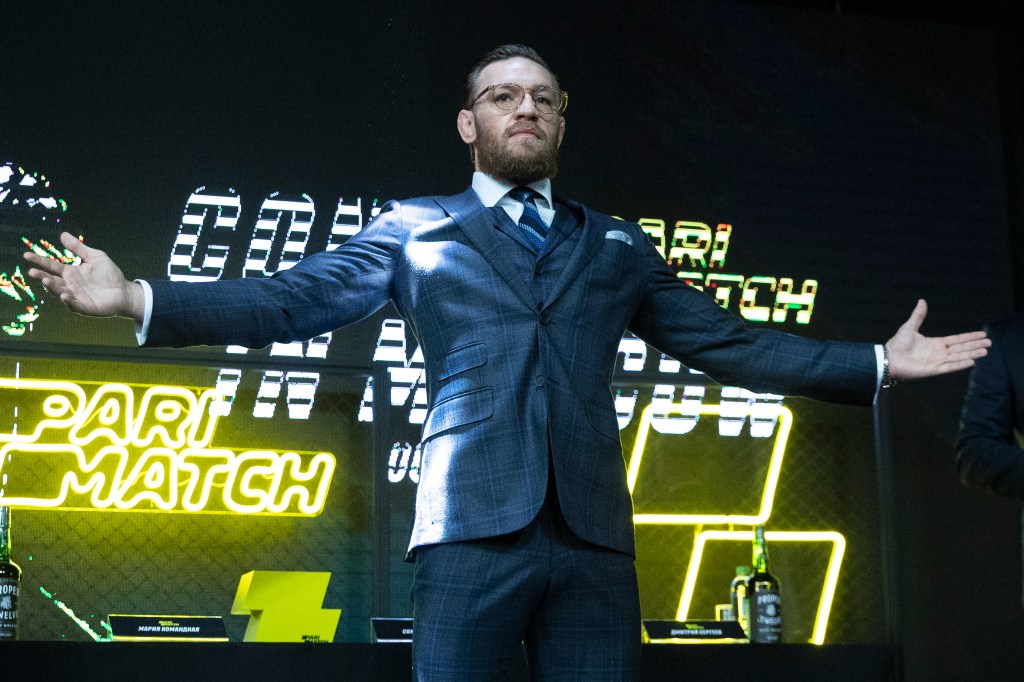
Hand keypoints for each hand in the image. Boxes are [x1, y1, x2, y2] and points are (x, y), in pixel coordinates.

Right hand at [23, 232, 144, 321]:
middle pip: (52, 281)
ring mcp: (76, 297)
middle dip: (41, 277)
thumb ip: (79, 248)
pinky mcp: (86, 307)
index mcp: (70, 273)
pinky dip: (68, 301)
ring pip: (60, 293)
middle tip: (32, 272)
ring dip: (52, 288)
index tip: (26, 255)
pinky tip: (64, 295)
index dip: (39, 261)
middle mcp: (70, 285)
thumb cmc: (109, 274)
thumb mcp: (94, 257)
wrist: (124, 291)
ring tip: (45, 281)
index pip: (51, 266)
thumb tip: (62, 234)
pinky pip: (74, 305)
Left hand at [886, 299, 989, 379]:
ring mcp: (937, 362)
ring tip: (985, 351)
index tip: (982, 335)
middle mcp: (938, 353)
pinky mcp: (933, 370)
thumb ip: (918, 315)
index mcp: (935, 343)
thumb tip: (922, 301)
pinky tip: (971, 361)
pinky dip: (960, 364)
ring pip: (958, 357)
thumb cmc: (897, 344)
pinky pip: (949, 367)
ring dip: (972, 354)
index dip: (969, 337)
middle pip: (961, 348)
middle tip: (989, 343)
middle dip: (975, 345)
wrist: (888, 358)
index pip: (957, 340)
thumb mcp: (909, 327)